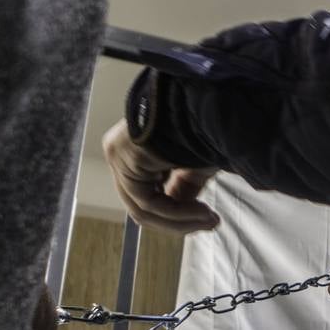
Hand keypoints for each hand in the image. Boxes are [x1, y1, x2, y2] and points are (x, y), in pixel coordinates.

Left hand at [102, 120, 219, 232]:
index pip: (150, 196)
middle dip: (181, 221)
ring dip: (180, 220)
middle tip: (210, 223)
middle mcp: (122, 154)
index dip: (179, 216)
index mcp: (136, 153)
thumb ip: (185, 190)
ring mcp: (118, 155)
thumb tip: (187, 213)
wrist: (204, 105)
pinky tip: (200, 211)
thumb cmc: (204, 127)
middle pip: (144, 206)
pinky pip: (146, 200)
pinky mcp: (121, 157)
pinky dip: (175, 212)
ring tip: (208, 218)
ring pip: (144, 208)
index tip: (210, 220)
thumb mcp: (196, 166)